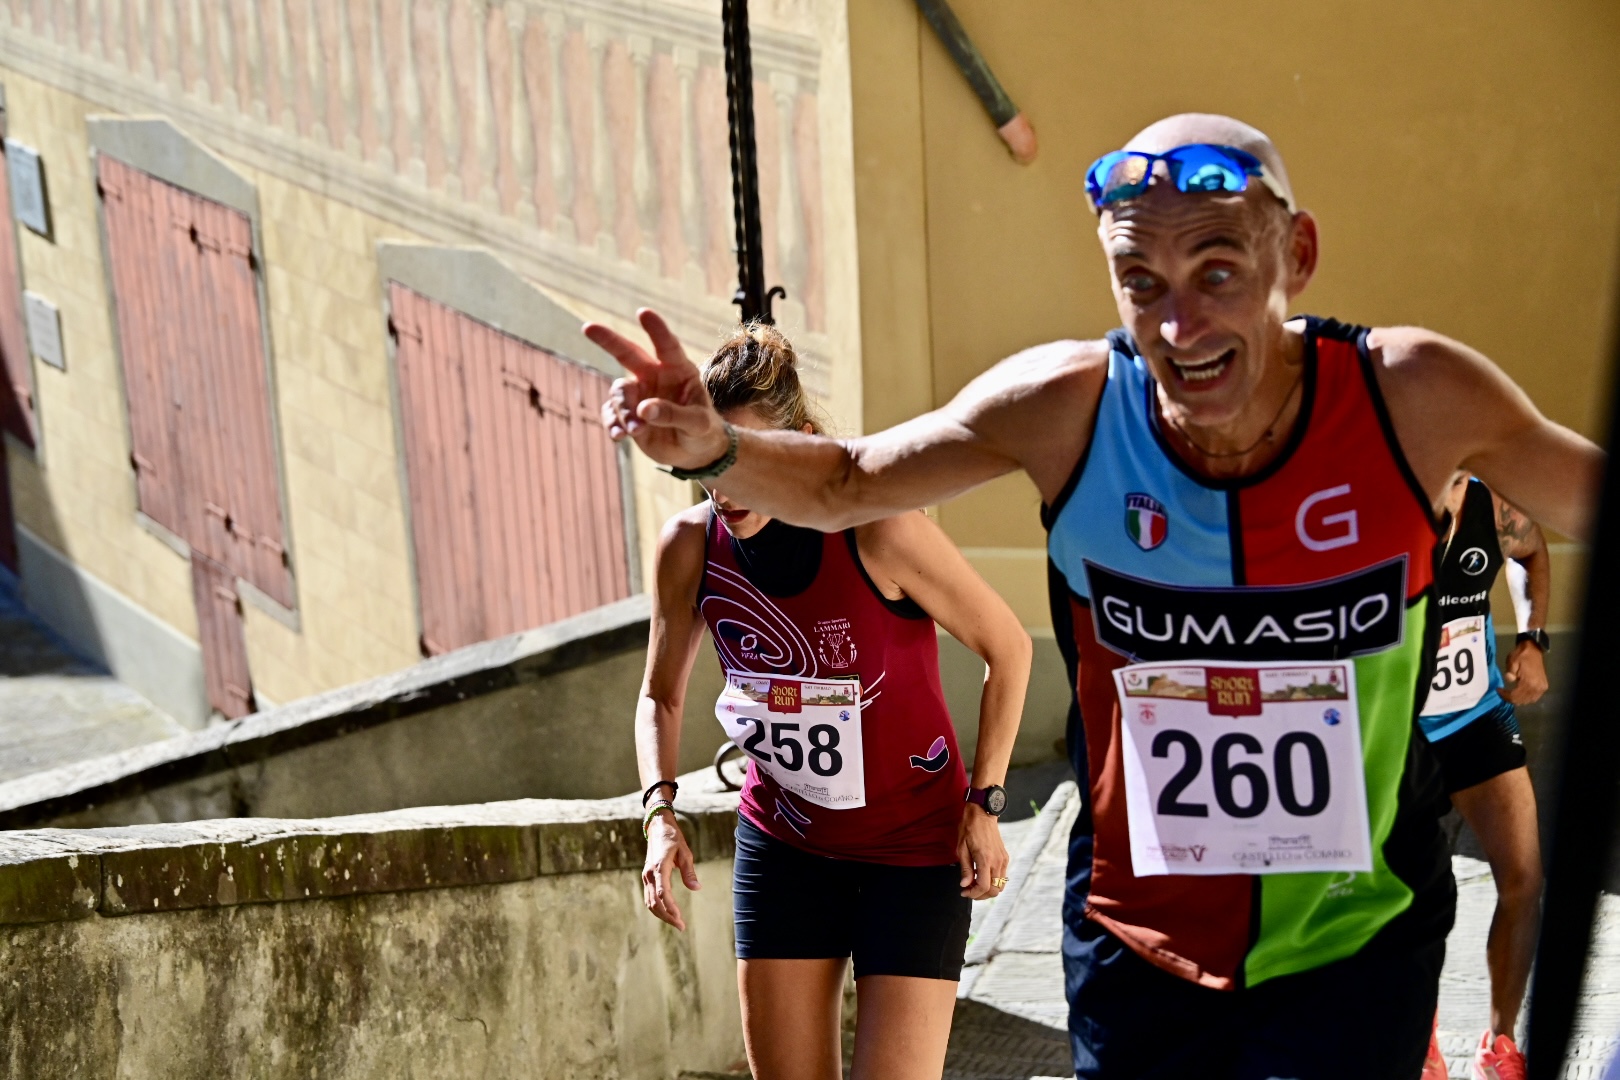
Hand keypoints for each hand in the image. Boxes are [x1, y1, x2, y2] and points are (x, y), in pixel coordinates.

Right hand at [586, 309, 729, 469]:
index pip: (667, 346)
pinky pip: (611, 414)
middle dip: (608, 340)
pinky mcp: (627, 415)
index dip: (656, 330)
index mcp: (678, 370)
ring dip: (624, 411)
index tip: (643, 312)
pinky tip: (619, 436)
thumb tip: (643, 409)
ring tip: (636, 430)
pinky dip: (613, 424)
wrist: (694, 453)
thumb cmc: (702, 431)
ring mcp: (638, 395)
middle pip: (628, 354)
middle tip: (587, 327)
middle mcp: (654, 376)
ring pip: (619, 393)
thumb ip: (674, 414)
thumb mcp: (697, 424)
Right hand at [642, 810, 700, 929]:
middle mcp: (649, 874)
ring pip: (650, 902)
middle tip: (681, 926)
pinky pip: (649, 897)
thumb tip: (697, 888)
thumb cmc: (673, 839)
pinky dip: (656, 908)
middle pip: (655, 902)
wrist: (658, 827)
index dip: (671, 908)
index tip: (680, 918)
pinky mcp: (647, 877)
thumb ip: (689, 872)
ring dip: (662, 915)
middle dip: (667, 916)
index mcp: (659, 867)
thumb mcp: (685, 852)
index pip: (663, 893)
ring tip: (676, 922)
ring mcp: (646, 876)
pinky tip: (667, 913)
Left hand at [956, 804, 1009, 899]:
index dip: (973, 894)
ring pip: (1000, 885)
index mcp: (985, 859)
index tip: (964, 892)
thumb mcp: (962, 848)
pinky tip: (982, 876)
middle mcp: (997, 861)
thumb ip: (965, 868)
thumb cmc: (969, 828)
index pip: (984, 886)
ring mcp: (1003, 860)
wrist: (982, 813)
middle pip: (994, 890)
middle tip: (969, 890)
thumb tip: (965, 885)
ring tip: (974, 884)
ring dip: (988, 890)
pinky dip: (993, 882)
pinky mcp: (1005, 857)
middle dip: (981, 895)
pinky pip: (1002, 876)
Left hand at [1500, 640, 1547, 704]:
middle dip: (1510, 698)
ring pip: (1528, 701)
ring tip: (1509, 694)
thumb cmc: (1521, 655)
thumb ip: (1510, 673)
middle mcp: (1537, 687)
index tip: (1498, 690)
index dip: (1505, 695)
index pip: (1515, 696)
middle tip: (1502, 693)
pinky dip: (1526, 698)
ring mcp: (1542, 688)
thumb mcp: (1512, 662)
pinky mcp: (1544, 686)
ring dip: (1518, 700)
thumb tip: (1509, 680)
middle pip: (1521, 700)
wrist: (1533, 649)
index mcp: (1529, 682)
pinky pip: (1534, 697)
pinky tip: (1519, 694)